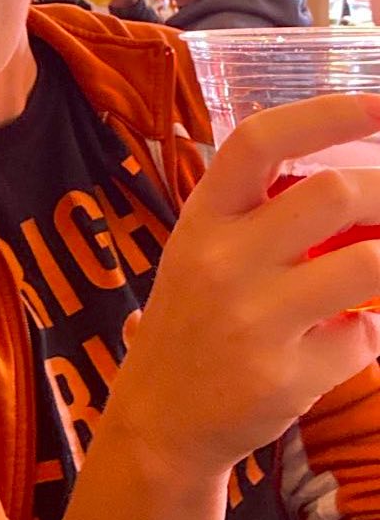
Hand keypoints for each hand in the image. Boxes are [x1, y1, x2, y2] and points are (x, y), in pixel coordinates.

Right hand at [107, 94, 379, 477]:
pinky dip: (364, 335)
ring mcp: (251, 318)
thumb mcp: (205, 253)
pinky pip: (362, 338)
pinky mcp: (284, 374)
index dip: (325, 114)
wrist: (160, 415)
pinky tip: (334, 344)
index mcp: (200, 218)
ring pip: (369, 264)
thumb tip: (359, 191)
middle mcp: (219, 258)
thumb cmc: (191, 318)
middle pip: (333, 193)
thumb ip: (263, 218)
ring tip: (377, 268)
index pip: (257, 141)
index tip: (379, 104)